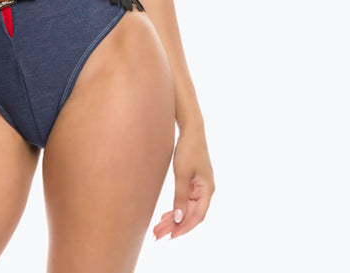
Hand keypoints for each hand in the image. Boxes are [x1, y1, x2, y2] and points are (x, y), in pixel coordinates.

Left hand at [153, 125, 214, 239]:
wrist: (190, 129)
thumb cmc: (188, 149)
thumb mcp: (182, 173)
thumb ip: (180, 196)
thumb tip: (179, 218)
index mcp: (207, 190)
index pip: (197, 216)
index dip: (184, 227)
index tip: (171, 236)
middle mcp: (205, 191)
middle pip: (191, 214)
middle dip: (175, 226)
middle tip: (158, 235)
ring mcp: (199, 187)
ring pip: (186, 209)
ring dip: (173, 219)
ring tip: (158, 228)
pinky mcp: (192, 182)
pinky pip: (184, 200)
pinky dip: (175, 208)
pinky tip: (164, 216)